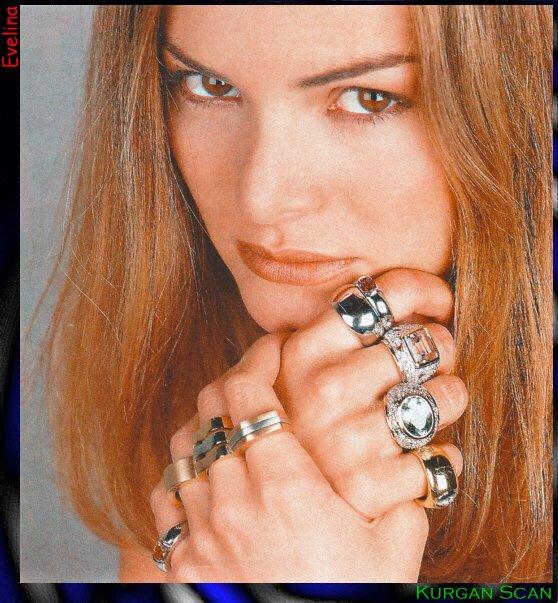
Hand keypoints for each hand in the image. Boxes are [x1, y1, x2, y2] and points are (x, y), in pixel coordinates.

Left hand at [150, 331, 428, 581]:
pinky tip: (205, 476)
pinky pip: (166, 494)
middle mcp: (231, 497)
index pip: (248, 392)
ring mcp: (199, 528)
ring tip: (233, 424)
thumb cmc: (348, 601)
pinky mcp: (181, 560)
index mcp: (284, 484)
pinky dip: (183, 473)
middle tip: (256, 377)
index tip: (274, 347)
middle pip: (211, 409)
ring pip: (184, 446)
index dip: (257, 357)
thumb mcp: (394, 549)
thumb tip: (414, 458)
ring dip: (207, 424)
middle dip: (233, 379)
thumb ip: (402, 492)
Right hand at [273, 268, 465, 518]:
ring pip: (445, 396)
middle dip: (442, 349)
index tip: (438, 303)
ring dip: (446, 400)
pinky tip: (419, 459)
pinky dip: (439, 458)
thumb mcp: (286, 371)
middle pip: (426, 342)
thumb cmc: (287, 426)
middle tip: (433, 362)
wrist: (261, 499)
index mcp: (305, 349)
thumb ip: (326, 336)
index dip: (426, 290)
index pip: (387, 293)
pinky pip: (441, 459)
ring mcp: (348, 436)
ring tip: (426, 409)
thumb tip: (388, 302)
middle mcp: (326, 387)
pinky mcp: (370, 485)